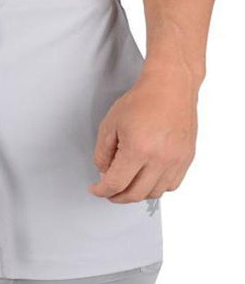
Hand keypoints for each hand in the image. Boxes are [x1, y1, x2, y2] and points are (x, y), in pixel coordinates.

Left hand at [89, 67, 198, 202]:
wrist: (171, 86)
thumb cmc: (142, 100)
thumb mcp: (110, 125)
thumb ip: (103, 153)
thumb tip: (104, 173)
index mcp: (138, 149)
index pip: (116, 184)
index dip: (102, 191)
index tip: (96, 189)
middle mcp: (160, 158)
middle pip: (135, 194)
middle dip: (117, 197)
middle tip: (108, 191)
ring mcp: (176, 160)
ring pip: (154, 193)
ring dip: (137, 193)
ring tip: (127, 184)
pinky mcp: (187, 158)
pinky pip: (171, 185)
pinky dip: (156, 187)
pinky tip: (146, 178)